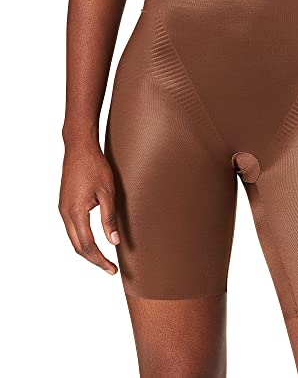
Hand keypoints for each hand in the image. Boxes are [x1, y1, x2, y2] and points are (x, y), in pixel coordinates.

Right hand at [59, 143, 119, 274]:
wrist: (79, 148)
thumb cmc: (95, 167)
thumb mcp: (107, 192)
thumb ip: (109, 218)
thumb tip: (114, 242)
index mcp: (75, 212)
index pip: (87, 246)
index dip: (100, 260)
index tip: (113, 270)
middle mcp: (65, 213)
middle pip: (77, 246)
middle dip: (94, 259)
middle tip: (110, 268)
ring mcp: (63, 208)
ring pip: (73, 238)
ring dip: (88, 250)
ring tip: (104, 258)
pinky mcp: (65, 203)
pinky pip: (72, 228)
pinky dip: (82, 239)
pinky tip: (94, 240)